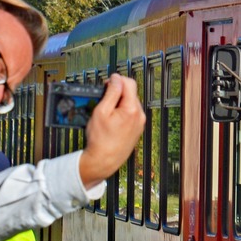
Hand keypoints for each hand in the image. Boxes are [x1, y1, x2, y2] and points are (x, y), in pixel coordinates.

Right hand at [79, 73, 144, 187]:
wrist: (104, 160)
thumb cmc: (100, 140)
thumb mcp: (101, 111)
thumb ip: (111, 93)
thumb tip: (116, 79)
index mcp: (132, 109)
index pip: (129, 83)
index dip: (116, 80)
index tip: (106, 84)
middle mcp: (139, 115)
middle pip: (130, 93)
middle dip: (117, 92)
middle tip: (103, 99)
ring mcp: (140, 123)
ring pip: (130, 103)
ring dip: (119, 102)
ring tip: (107, 112)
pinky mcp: (137, 129)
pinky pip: (131, 114)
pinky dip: (122, 112)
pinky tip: (112, 120)